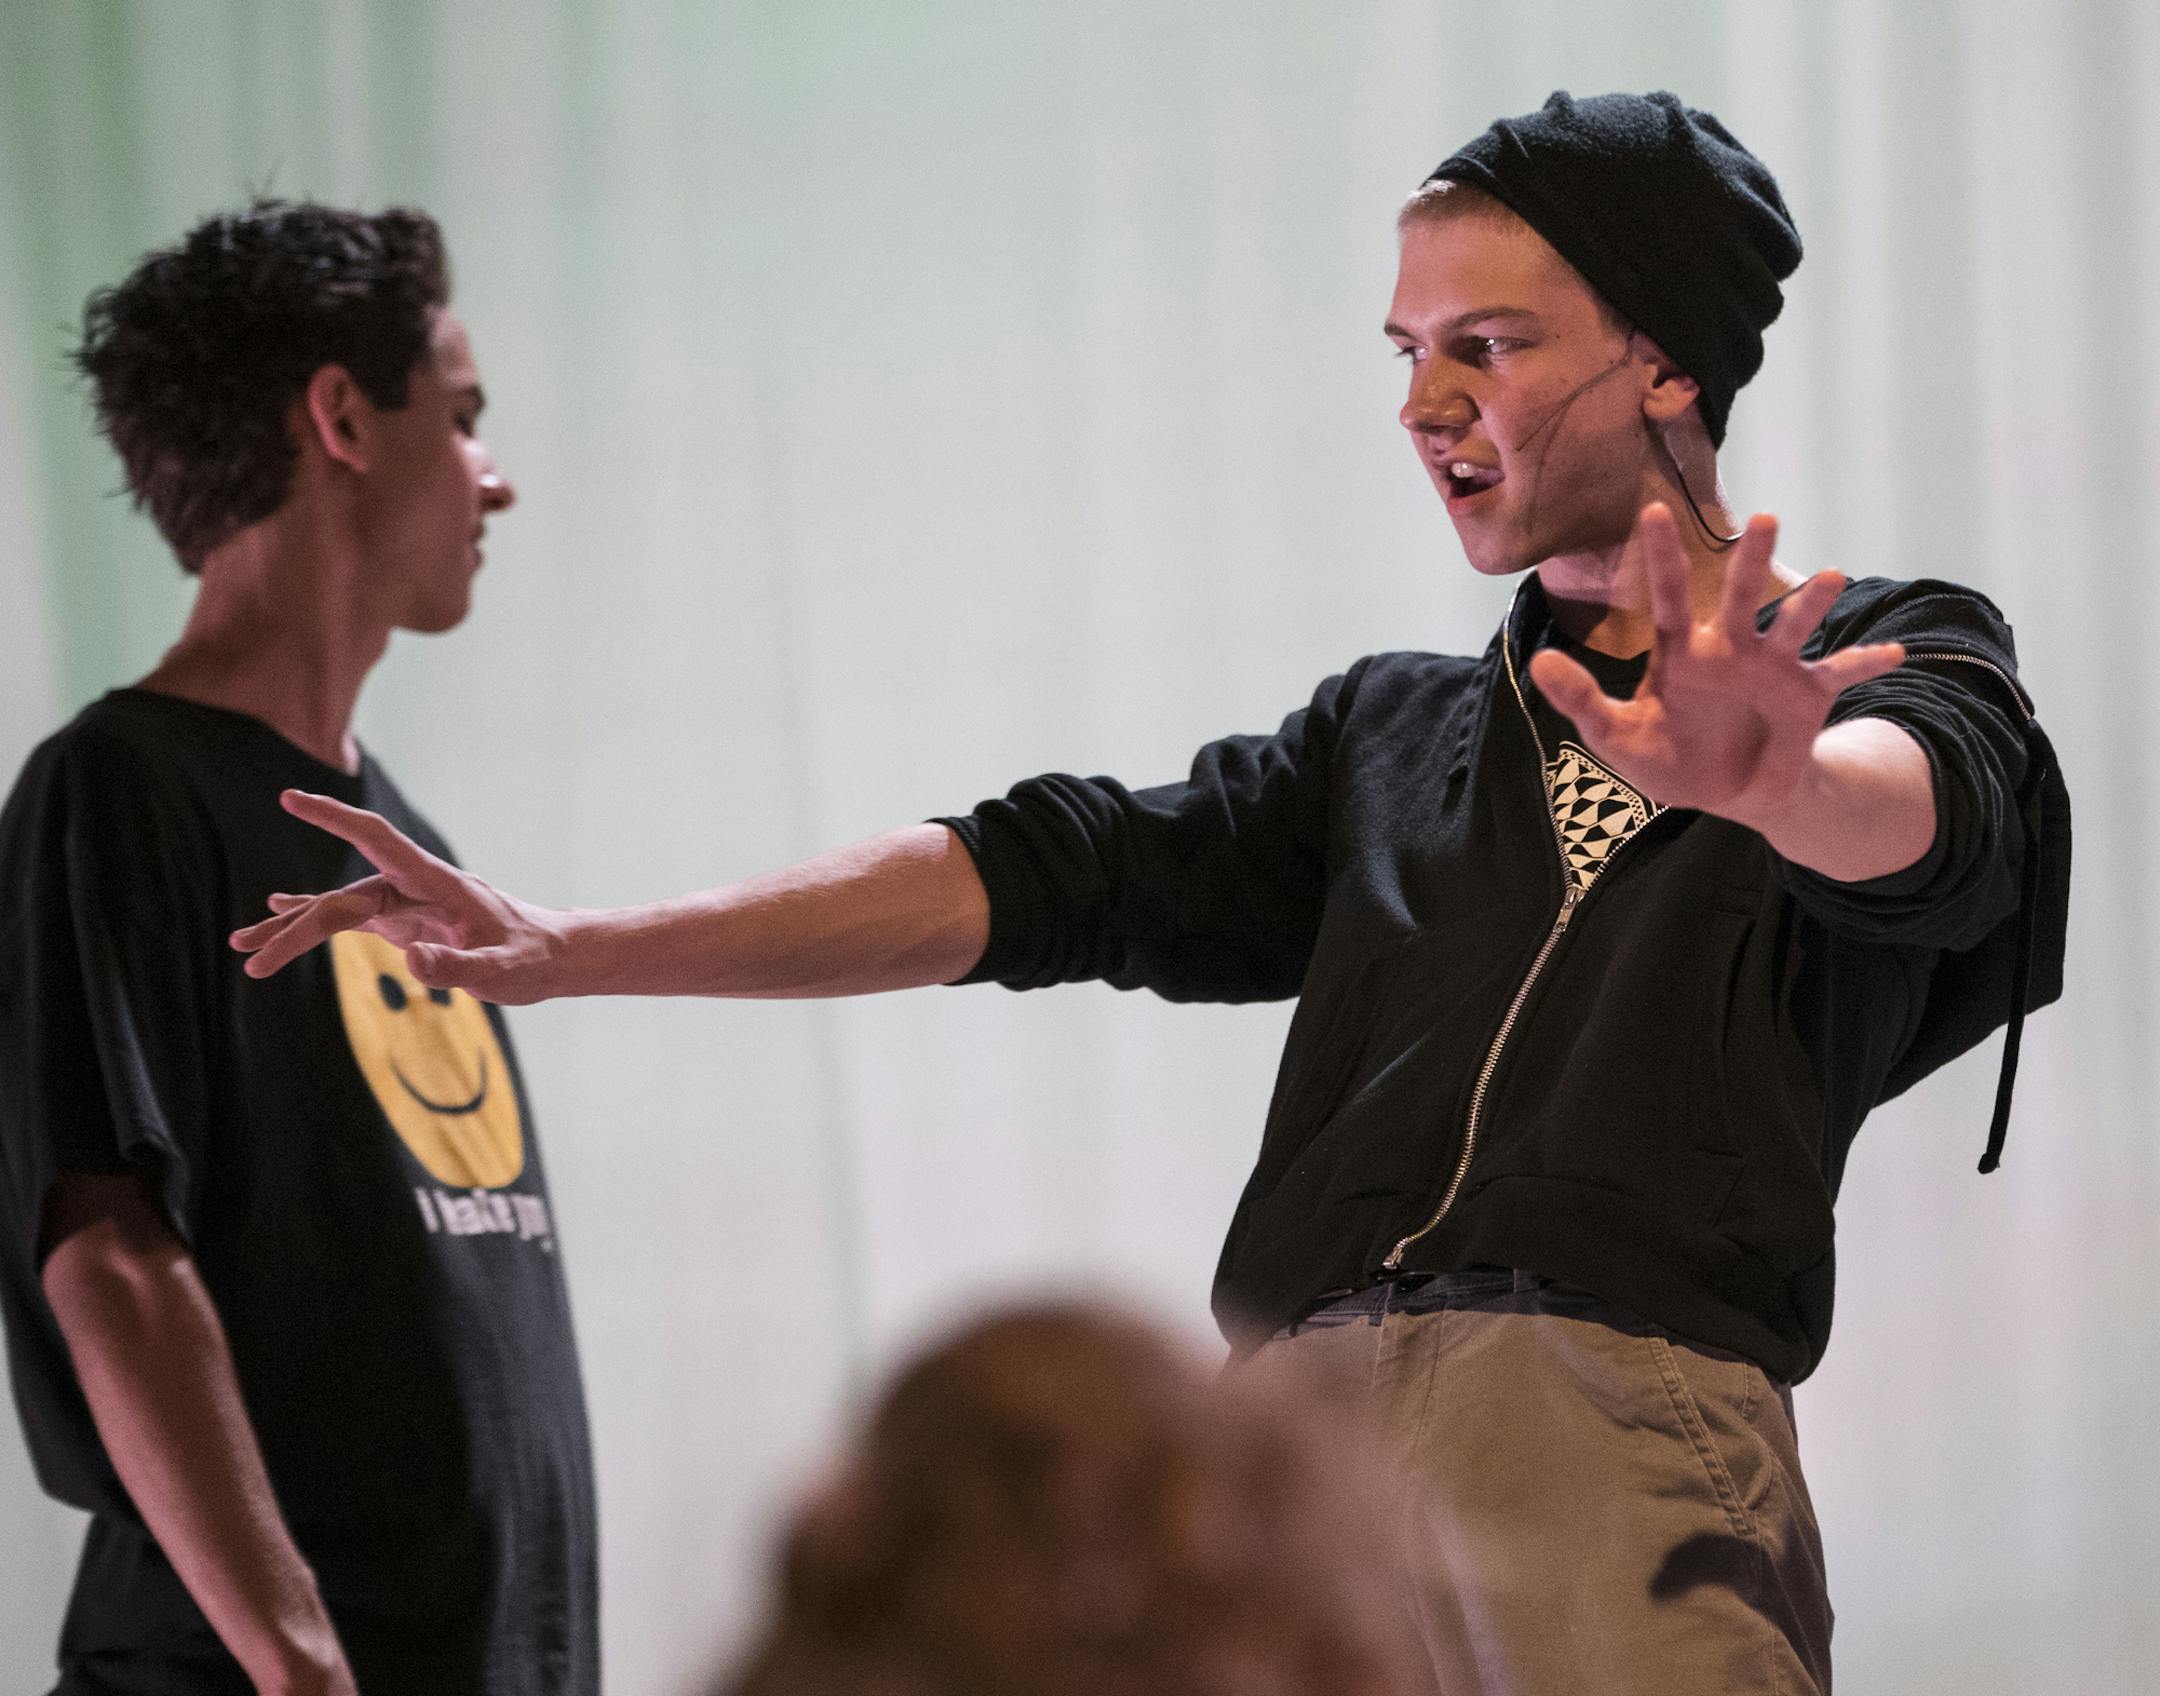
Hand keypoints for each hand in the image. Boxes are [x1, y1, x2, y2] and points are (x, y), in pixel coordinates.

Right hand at [228, 792, 567, 1003]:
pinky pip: (350, 918)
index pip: (377, 838)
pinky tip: (277, 917)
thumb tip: (413, 961)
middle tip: (250, 956)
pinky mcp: (405, 922)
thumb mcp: (501, 972)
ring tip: (243, 947)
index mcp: (436, 882)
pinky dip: (313, 921)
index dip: (334, 818)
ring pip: (338, 908)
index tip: (291, 798)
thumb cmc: (531, 960)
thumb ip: (460, 967)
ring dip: (293, 927)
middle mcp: (414, 886)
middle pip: (344, 897)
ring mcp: (406, 903)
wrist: (552, 957)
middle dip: (296, 925)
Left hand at [1526, 504, 1904, 826]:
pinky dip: (1866, 662)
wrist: (1729, 795)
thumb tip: (1537, 663)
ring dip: (1812, 602)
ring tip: (1831, 576)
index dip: (1660, 558)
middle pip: (1738, 597)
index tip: (1655, 511)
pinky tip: (1896, 653)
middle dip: (1751, 560)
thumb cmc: (1669, 757)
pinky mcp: (1807, 695)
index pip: (1666, 598)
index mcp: (1681, 653)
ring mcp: (1772, 667)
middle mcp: (1730, 648)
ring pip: (1793, 626)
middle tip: (1764, 518)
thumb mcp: (1617, 736)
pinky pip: (1839, 673)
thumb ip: (1581, 700)